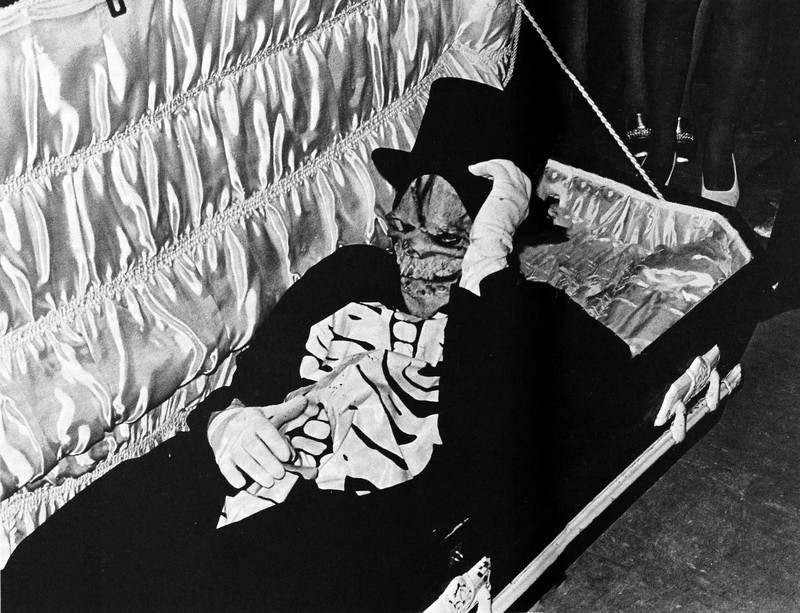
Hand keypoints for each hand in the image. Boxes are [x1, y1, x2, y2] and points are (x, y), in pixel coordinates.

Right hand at [207, 396, 308, 488]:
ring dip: (255, 471)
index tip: (288, 456)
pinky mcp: (222, 457)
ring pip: (240, 458)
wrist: (224, 425)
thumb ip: (288, 410)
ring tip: (269, 482)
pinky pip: (225, 466)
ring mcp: (230, 445)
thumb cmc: (255, 423)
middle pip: (253, 446)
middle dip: (267, 461)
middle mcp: (241, 432)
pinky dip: (231, 475)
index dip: (276, 443)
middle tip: (281, 474)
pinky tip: (241, 483)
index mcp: (255, 420)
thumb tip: (305, 401)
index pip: (265, 429)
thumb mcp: (270, 413)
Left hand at [459, 159, 531, 295]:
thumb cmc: (489, 238)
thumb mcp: (499, 222)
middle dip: (500, 167)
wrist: (491, 244)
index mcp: (524, 207)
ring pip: (508, 167)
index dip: (508, 175)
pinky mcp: (506, 189)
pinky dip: (485, 166)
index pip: (522, 182)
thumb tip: (489, 205)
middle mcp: (524, 198)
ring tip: (477, 169)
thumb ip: (500, 210)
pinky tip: (474, 170)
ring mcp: (517, 193)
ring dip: (491, 164)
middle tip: (482, 171)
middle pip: (517, 171)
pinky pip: (497, 169)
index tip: (490, 178)